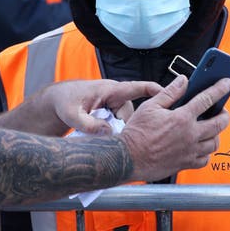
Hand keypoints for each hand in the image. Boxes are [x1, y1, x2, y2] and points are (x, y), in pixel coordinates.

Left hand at [43, 79, 162, 135]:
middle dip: (132, 127)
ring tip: (112, 141)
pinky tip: (113, 142)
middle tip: (122, 140)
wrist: (57, 101)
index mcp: (110, 90)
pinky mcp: (112, 113)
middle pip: (135, 112)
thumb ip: (88, 124)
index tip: (172, 96)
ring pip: (129, 121)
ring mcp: (115, 104)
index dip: (156, 91)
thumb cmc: (65, 102)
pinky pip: (123, 123)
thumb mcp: (72, 114)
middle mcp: (116, 96)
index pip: (138, 87)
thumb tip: (108, 133)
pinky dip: (120, 133)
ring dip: (124, 132)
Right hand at [120, 75, 229, 181]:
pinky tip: (201, 145)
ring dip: (216, 133)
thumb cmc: (137, 132)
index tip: (227, 83)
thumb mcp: (150, 106)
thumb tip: (183, 80)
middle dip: (224, 114)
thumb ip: (170, 92)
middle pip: (219, 123)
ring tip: (211, 127)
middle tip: (222, 110)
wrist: (128, 158)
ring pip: (215, 142)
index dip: (219, 89)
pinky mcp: (186, 163)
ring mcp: (189, 151)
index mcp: (181, 118)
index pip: (207, 99)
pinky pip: (205, 159)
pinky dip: (207, 152)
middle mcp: (190, 135)